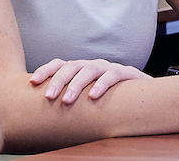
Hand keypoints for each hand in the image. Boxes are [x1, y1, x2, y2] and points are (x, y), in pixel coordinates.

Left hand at [28, 58, 150, 103]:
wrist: (146, 96)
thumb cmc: (110, 99)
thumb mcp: (88, 98)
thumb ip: (72, 99)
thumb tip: (43, 114)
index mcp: (81, 69)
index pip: (60, 64)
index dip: (46, 71)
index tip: (33, 83)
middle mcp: (93, 65)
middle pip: (72, 66)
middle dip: (58, 81)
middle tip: (49, 97)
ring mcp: (110, 68)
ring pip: (90, 70)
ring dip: (76, 85)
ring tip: (67, 101)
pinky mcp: (127, 73)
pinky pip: (113, 75)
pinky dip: (102, 85)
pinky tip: (93, 97)